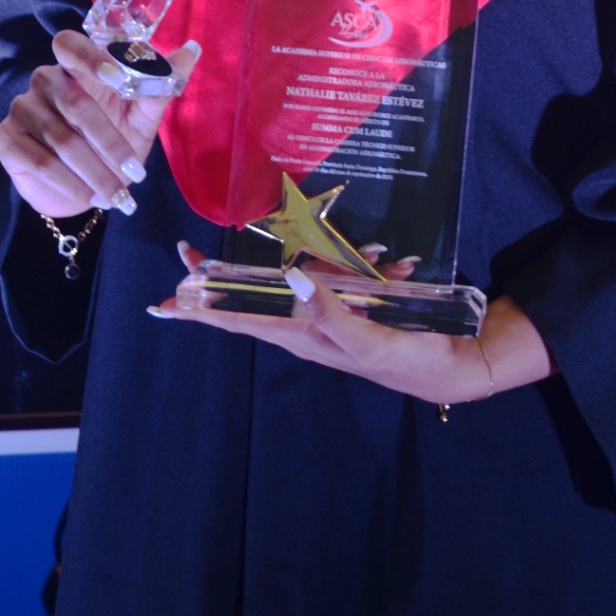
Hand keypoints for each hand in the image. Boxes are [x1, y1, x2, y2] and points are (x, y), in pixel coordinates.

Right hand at [0, 30, 200, 218]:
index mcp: (77, 67)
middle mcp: (46, 80)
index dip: (91, 58)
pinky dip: (68, 183)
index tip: (118, 79)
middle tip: (136, 174)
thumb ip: (160, 86)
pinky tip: (88, 198)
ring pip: (59, 138)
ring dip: (93, 172)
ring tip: (118, 197)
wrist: (79, 187)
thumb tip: (193, 50)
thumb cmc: (112, 143)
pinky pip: (38, 161)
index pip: (70, 44)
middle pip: (74, 102)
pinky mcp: (8, 140)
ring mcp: (23, 108)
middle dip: (109, 143)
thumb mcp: (140, 117)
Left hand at [150, 245, 553, 405]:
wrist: (451, 363)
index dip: (203, 308)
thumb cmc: (407, 359)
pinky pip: (343, 272)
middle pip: (254, 294)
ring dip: (332, 258)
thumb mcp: (369, 342)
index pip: (240, 319)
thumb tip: (291, 279)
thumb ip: (330, 311)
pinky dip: (365, 263)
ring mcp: (328, 311)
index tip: (164, 299)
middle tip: (186, 253)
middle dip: (223, 274)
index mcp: (302, 335)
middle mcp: (306, 322)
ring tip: (376, 262)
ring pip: (304, 274)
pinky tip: (396, 262)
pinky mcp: (351, 301)